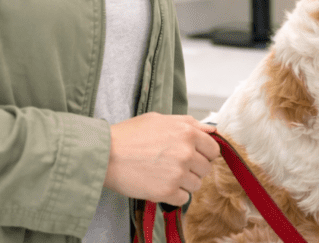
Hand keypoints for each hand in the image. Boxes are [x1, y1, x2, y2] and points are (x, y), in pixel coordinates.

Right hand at [104, 113, 220, 205]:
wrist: (104, 154)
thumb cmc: (129, 135)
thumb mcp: (160, 119)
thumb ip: (189, 123)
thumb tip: (211, 130)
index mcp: (187, 132)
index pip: (214, 149)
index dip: (204, 154)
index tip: (194, 157)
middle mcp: (186, 152)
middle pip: (206, 168)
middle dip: (194, 169)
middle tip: (174, 166)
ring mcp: (178, 173)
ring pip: (196, 184)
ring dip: (184, 183)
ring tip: (165, 176)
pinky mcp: (166, 191)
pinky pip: (183, 199)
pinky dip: (174, 196)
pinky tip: (160, 186)